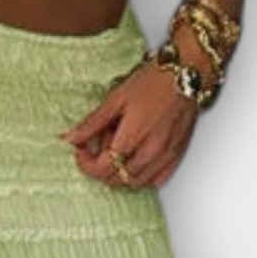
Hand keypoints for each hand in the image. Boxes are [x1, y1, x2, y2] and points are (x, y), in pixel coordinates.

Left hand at [58, 62, 197, 189]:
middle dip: (100, 166)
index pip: (102, 168)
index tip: (81, 149)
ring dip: (119, 174)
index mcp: (134, 136)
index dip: (86, 163)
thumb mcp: (116, 98)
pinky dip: (141, 176)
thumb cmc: (155, 80)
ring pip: (135, 183)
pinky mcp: (177, 155)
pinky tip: (135, 159)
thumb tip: (70, 137)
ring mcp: (166, 156)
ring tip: (118, 148)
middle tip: (99, 143)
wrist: (186, 74)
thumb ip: (92, 123)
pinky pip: (156, 180)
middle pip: (117, 178)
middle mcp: (151, 151)